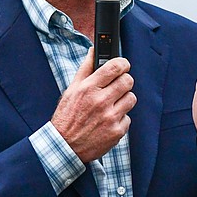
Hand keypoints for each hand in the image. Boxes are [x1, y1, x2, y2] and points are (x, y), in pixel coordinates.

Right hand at [51, 48, 136, 162]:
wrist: (65, 146)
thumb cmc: (67, 116)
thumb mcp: (71, 90)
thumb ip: (85, 69)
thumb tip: (93, 50)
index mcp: (88, 88)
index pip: (115, 67)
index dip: (122, 63)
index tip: (123, 65)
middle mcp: (100, 101)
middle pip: (128, 81)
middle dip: (124, 80)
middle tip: (118, 85)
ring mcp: (110, 117)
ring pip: (131, 98)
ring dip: (124, 99)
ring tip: (112, 104)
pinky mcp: (117, 131)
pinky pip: (128, 118)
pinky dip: (120, 118)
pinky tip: (108, 120)